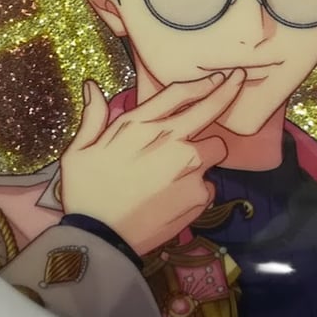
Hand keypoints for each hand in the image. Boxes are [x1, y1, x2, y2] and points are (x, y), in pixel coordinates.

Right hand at [59, 70, 244, 255]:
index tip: (218, 76)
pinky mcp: (199, 193)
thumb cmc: (85, 193)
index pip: (180, 93)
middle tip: (238, 79)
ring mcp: (190, 166)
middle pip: (210, 107)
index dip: (202, 82)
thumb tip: (92, 86)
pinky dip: (198, 188)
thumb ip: (93, 116)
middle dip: (227, 90)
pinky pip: (209, 184)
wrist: (100, 239)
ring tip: (180, 172)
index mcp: (140, 124)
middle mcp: (171, 139)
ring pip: (215, 148)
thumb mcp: (79, 151)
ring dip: (205, 153)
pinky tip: (175, 199)